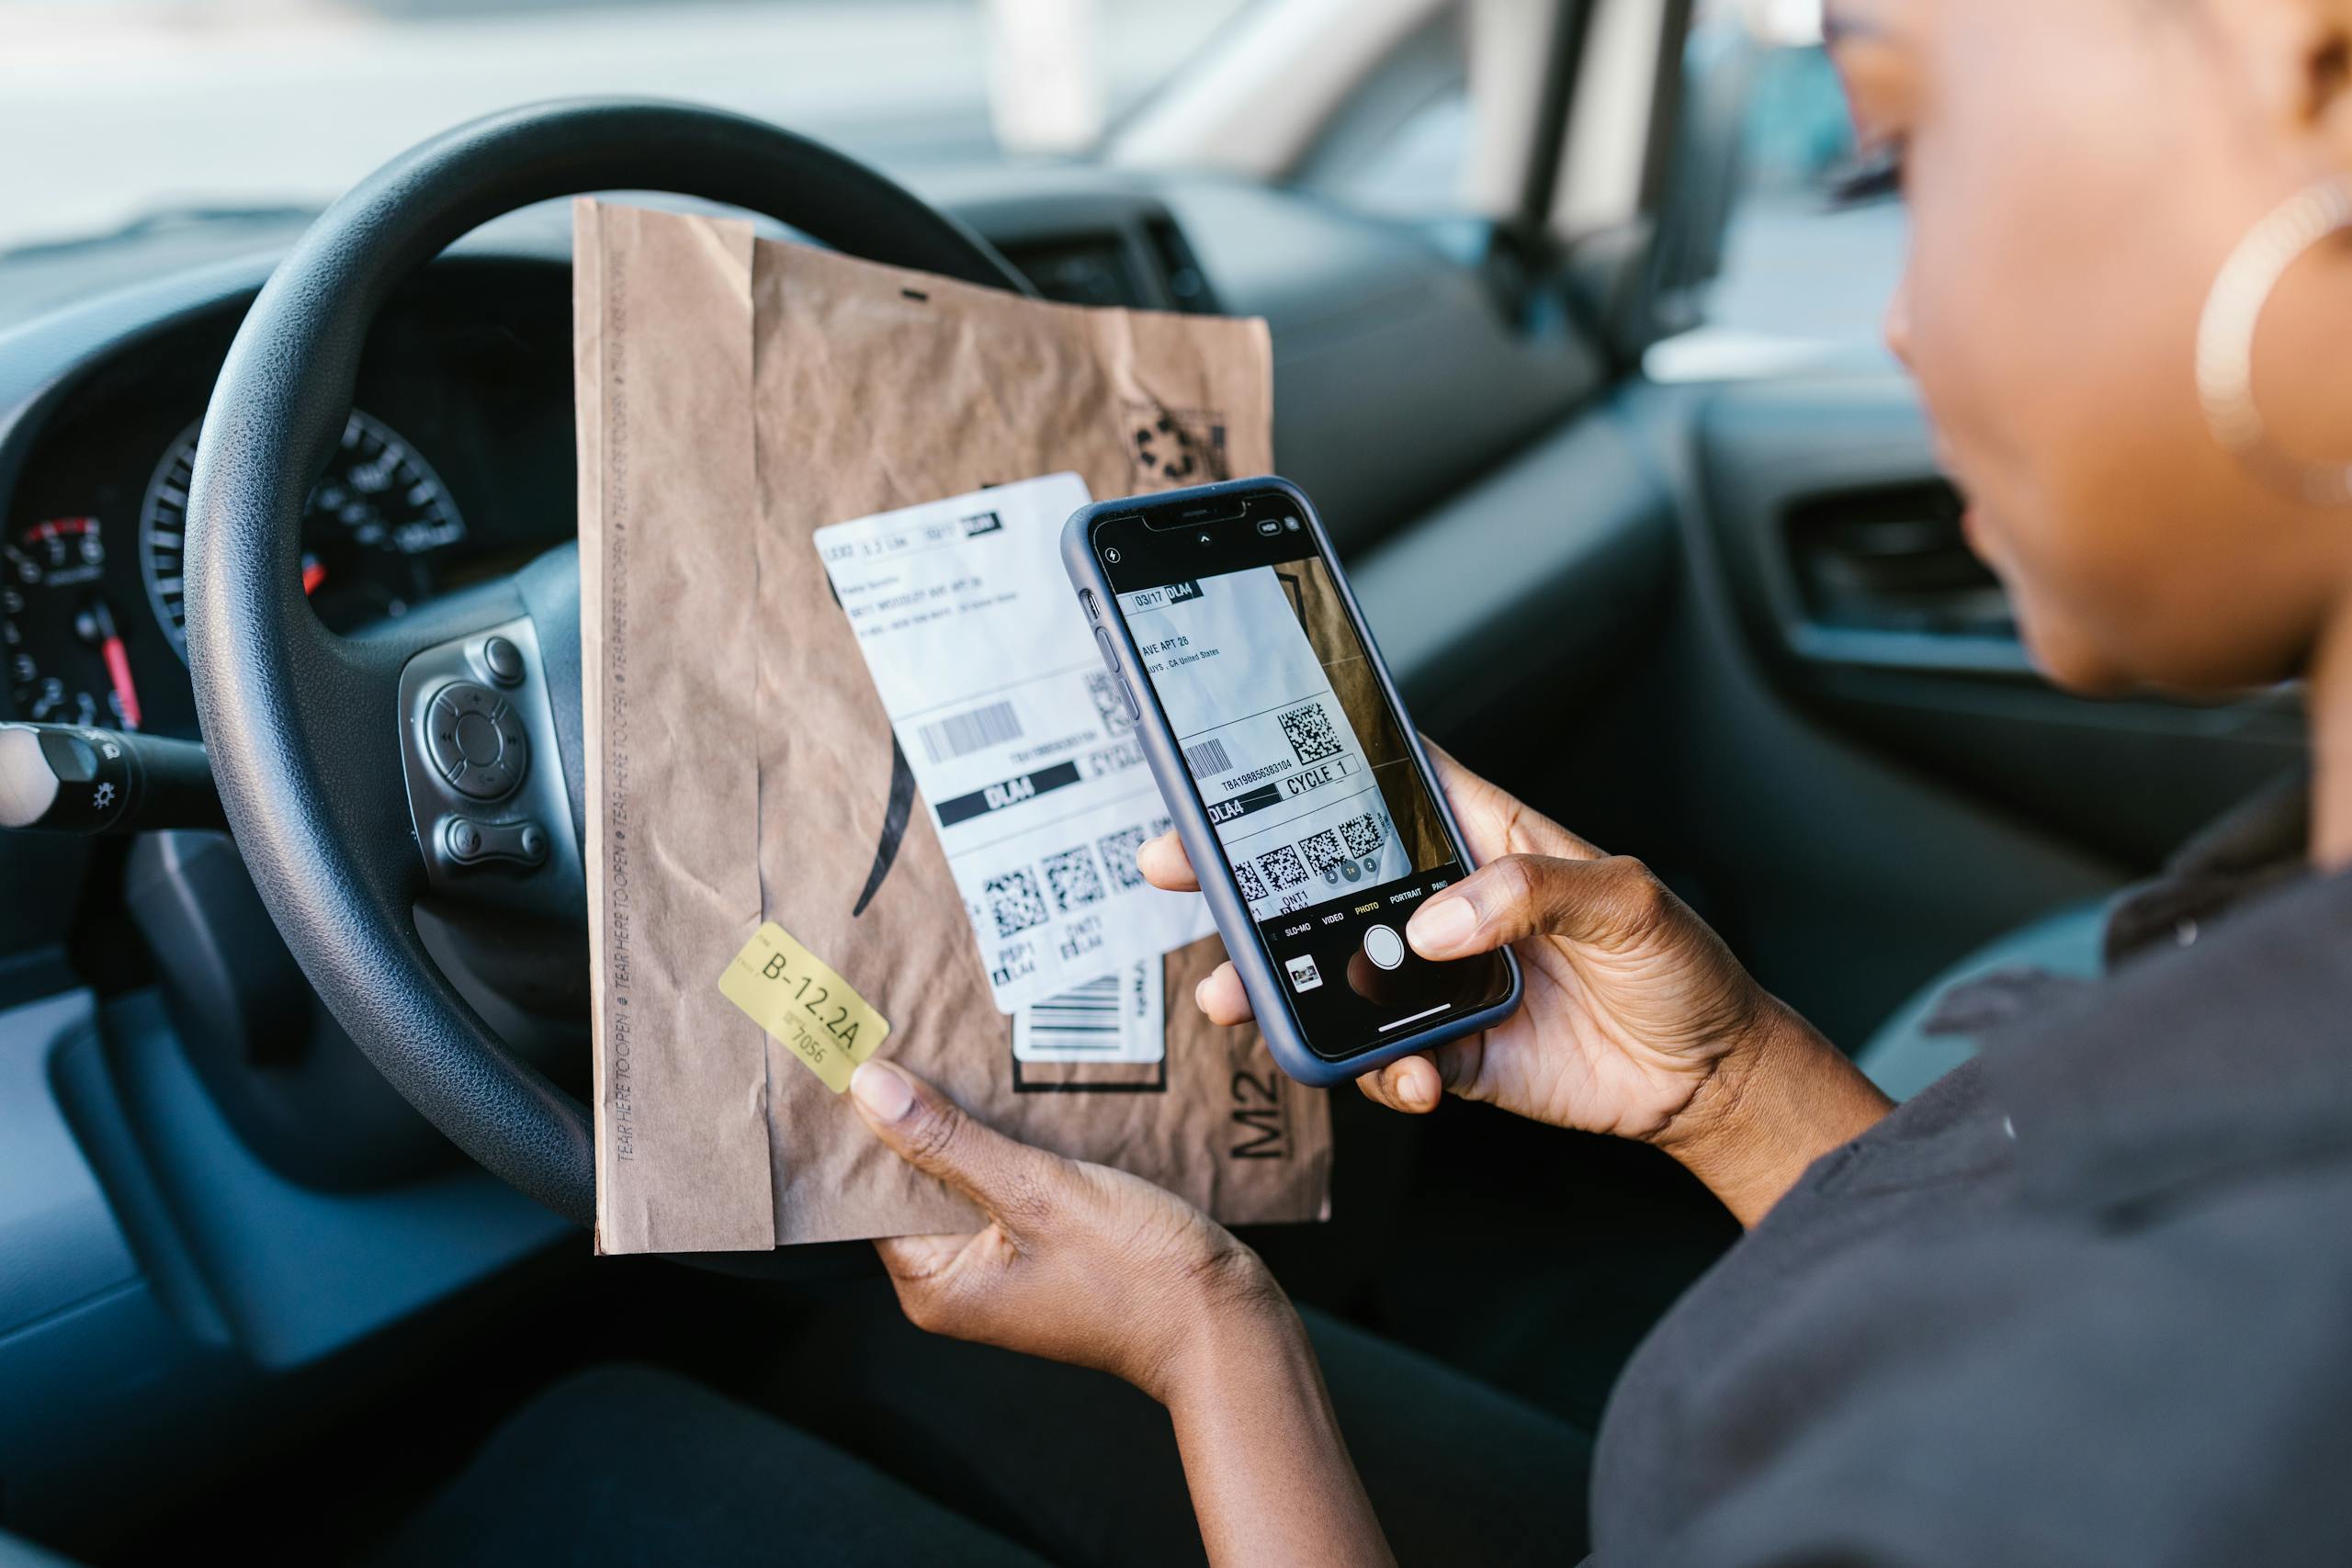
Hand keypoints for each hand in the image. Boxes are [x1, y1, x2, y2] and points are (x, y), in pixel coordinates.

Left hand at [851, 1058, 1395, 1564]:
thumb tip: (869, 1090)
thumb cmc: (1137, 1276)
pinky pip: (1007, 1183)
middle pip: (916, 1181)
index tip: (856, 1056)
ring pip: (965, 1175)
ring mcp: (1003, 1266)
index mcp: (936, 1285)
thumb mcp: (1036, 1193)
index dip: (864, 1125)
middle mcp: (959, 1281)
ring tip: (964, 1050)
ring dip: (969, 1123)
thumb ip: (949, 1141)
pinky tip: (1018, 1093)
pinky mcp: (1043, 1247)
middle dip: (919, 1115)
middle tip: (913, 1032)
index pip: (872, 1193)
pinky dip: (1008, 1142)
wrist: (1225, 1322)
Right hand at [1139, 745, 1888, 1220]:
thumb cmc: (1682, 964)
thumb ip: (1531, 893)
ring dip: (1280, 990)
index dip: (1306, 772)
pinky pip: (1383, 1062)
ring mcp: (1437, 981)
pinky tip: (1411, 1079)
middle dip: (1247, 881)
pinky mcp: (1448, 1051)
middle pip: (1325, 881)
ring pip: (1331, 976)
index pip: (1381, 786)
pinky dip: (1380, 1074)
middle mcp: (1445, 905)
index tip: (1229, 768)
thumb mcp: (1625, 900)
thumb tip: (1435, 922)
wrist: (1711, 1077)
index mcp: (1482, 837)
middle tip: (1180, 876)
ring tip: (1244, 1002)